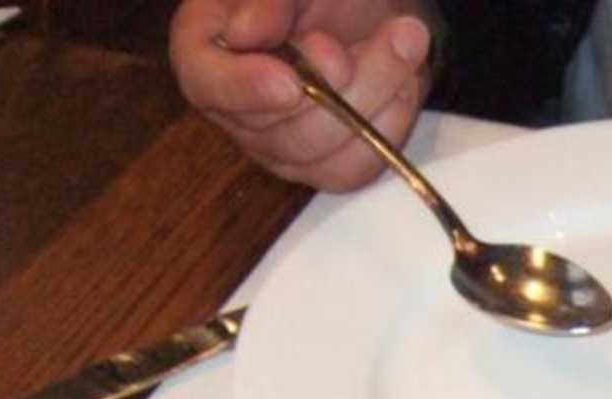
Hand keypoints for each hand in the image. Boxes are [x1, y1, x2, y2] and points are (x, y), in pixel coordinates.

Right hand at [170, 0, 436, 190]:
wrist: (361, 8)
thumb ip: (270, 1)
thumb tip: (249, 32)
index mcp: (205, 52)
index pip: (207, 85)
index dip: (246, 89)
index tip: (289, 81)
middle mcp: (235, 111)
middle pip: (277, 130)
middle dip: (337, 86)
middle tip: (380, 33)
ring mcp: (279, 148)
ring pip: (323, 152)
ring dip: (375, 93)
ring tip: (406, 37)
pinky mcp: (324, 168)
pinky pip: (357, 166)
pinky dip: (391, 120)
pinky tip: (405, 79)